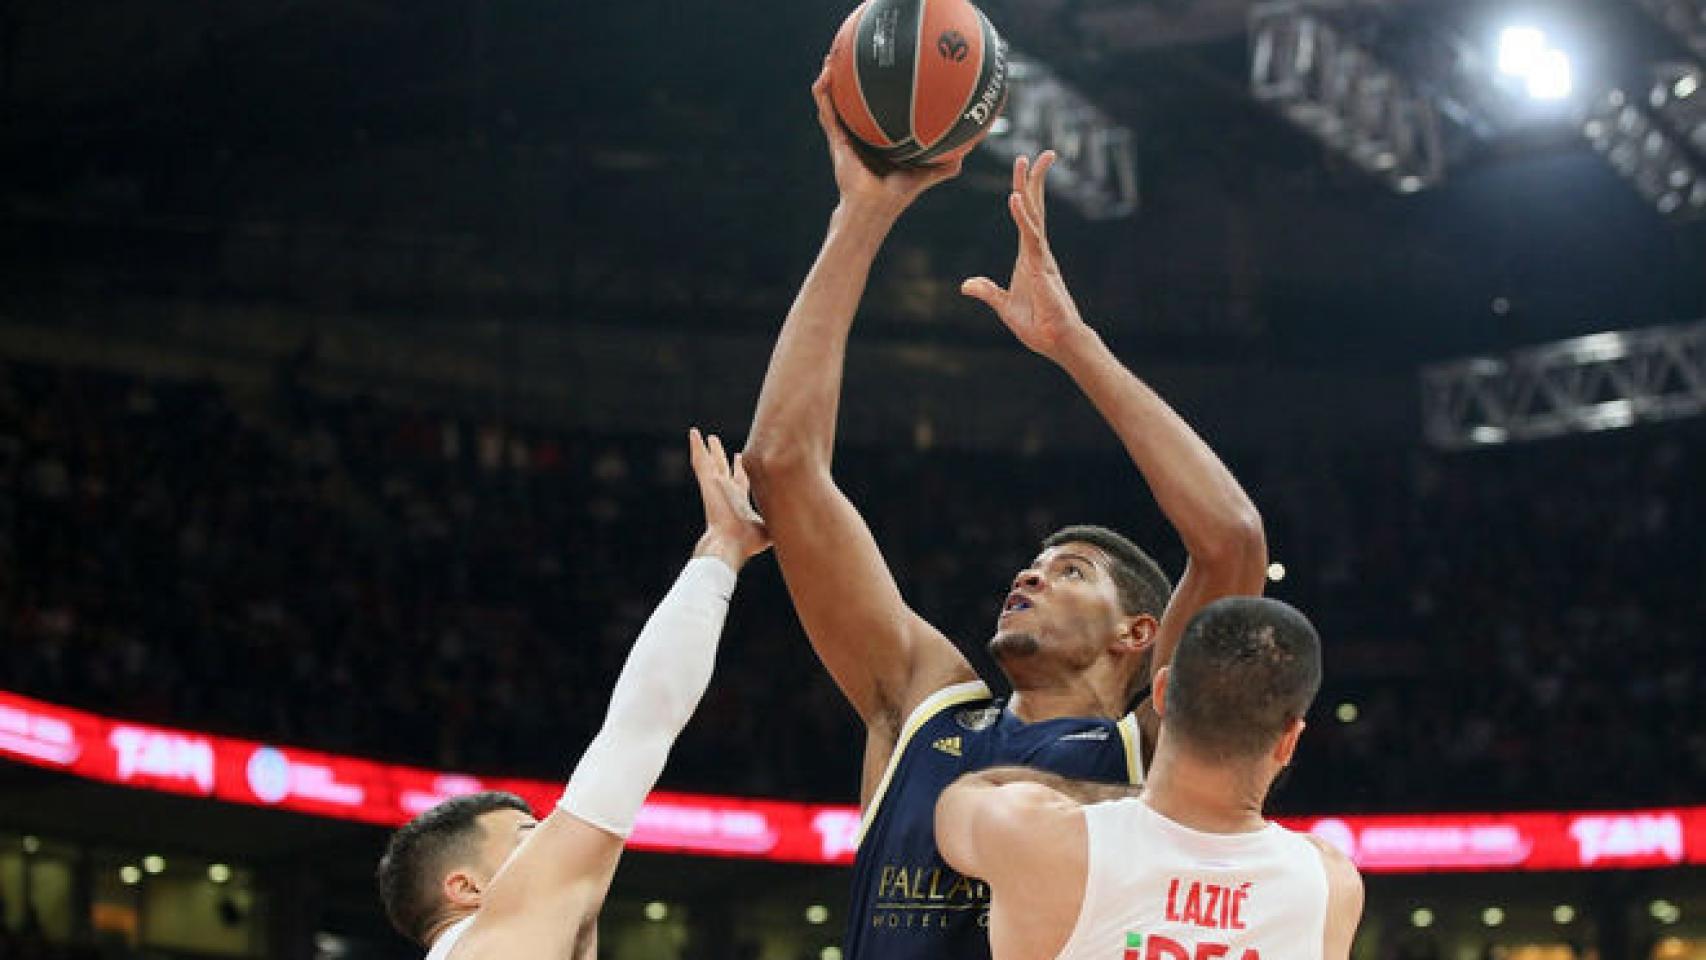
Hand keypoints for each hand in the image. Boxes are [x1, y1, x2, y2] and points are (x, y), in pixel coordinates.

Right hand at [688, 428, 769, 570]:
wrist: (730, 544)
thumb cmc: (748, 542)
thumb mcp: (769, 529)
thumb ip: (779, 521)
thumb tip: (798, 524)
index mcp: (739, 501)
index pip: (740, 480)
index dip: (740, 469)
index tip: (740, 456)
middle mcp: (726, 492)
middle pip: (722, 468)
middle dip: (720, 456)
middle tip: (716, 441)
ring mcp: (716, 487)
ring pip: (709, 463)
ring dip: (706, 449)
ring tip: (701, 435)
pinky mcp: (708, 483)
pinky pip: (700, 461)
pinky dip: (696, 447)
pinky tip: (694, 433)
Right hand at [812, 61, 962, 220]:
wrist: (873, 209)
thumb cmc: (895, 196)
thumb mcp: (923, 175)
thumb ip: (943, 166)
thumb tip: (968, 154)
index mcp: (875, 140)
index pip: (873, 111)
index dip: (874, 92)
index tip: (880, 69)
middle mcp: (858, 135)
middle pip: (850, 101)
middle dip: (848, 79)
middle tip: (850, 54)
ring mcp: (844, 136)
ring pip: (833, 101)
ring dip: (830, 80)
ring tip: (831, 57)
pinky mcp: (836, 139)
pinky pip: (827, 112)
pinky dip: (823, 94)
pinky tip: (825, 76)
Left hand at [960, 152, 1094, 362]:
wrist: (1055, 342)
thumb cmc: (1037, 324)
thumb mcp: (1004, 306)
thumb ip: (987, 292)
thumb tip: (966, 285)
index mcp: (1028, 256)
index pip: (1027, 217)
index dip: (1024, 191)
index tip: (1024, 168)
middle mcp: (1037, 251)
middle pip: (1034, 208)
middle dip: (1033, 180)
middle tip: (1035, 154)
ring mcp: (1041, 257)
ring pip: (1034, 215)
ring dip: (1028, 188)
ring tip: (1027, 162)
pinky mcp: (1041, 267)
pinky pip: (1031, 237)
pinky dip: (1022, 217)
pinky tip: (1015, 199)